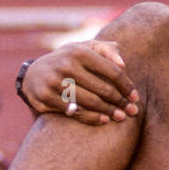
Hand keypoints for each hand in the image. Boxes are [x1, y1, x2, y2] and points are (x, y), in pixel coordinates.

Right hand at [21, 40, 138, 124]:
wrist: (33, 75)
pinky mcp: (46, 98)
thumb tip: (123, 64)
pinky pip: (74, 112)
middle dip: (120, 102)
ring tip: (120, 117)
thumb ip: (107, 50)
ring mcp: (54, 82)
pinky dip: (91, 118)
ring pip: (90, 102)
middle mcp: (66, 65)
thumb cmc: (68, 61)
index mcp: (80, 51)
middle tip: (132, 112)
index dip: (127, 86)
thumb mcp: (85, 49)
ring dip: (108, 112)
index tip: (135, 97)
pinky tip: (102, 120)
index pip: (112, 70)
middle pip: (103, 89)